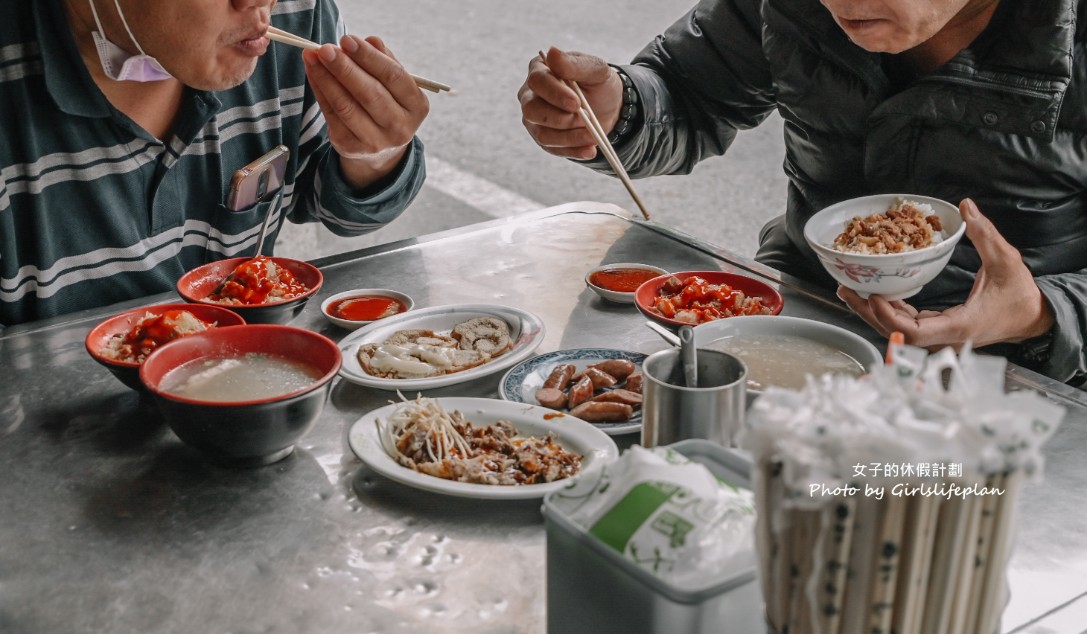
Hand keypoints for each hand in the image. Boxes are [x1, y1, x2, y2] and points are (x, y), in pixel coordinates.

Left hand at [303, 35, 428, 189]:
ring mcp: (375, 141)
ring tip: (312, 56)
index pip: (393, 77)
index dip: (369, 57)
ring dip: (326, 78)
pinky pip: (331, 114)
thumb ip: (384, 61)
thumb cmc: (388, 104)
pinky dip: (319, 89)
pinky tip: (312, 71)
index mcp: (416, 106)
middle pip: (370, 93)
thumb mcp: (394, 84)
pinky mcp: (350, 146)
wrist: (381, 150)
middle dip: (345, 68)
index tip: (348, 40)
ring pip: (346, 105)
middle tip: (326, 49)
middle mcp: (399, 127)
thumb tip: (371, 41)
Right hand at [517, 47, 622, 159]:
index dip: (555, 94)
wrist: (608, 106)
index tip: (577, 103)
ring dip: (569, 137)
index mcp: (540, 70)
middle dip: (560, 118)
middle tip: (585, 120)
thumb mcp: (595, 69)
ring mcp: (534, 119)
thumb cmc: (598, 83)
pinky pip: (552, 149)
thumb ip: (575, 64)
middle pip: (532, 110)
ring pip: (541, 133)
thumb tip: (551, 52)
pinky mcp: (543, 138)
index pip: (537, 81)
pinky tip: (590, 149)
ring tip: (593, 136)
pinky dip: (573, 151)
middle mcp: (530, 95)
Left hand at [837, 198, 1053, 349]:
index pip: (915, 332)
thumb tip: (968, 207)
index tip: (875, 297)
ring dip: (873, 312)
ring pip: (898, 330)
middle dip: (869, 313)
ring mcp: (939, 336)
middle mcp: (945, 337)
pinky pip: (907, 323)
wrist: (1031, 317)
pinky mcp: (937, 329)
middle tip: (847, 289)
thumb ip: (986, 234)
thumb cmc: (1020, 295)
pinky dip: (888, 310)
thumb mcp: (1006, 261)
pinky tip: (873, 293)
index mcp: (959, 326)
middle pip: (897, 333)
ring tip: (850, 290)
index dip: (890, 317)